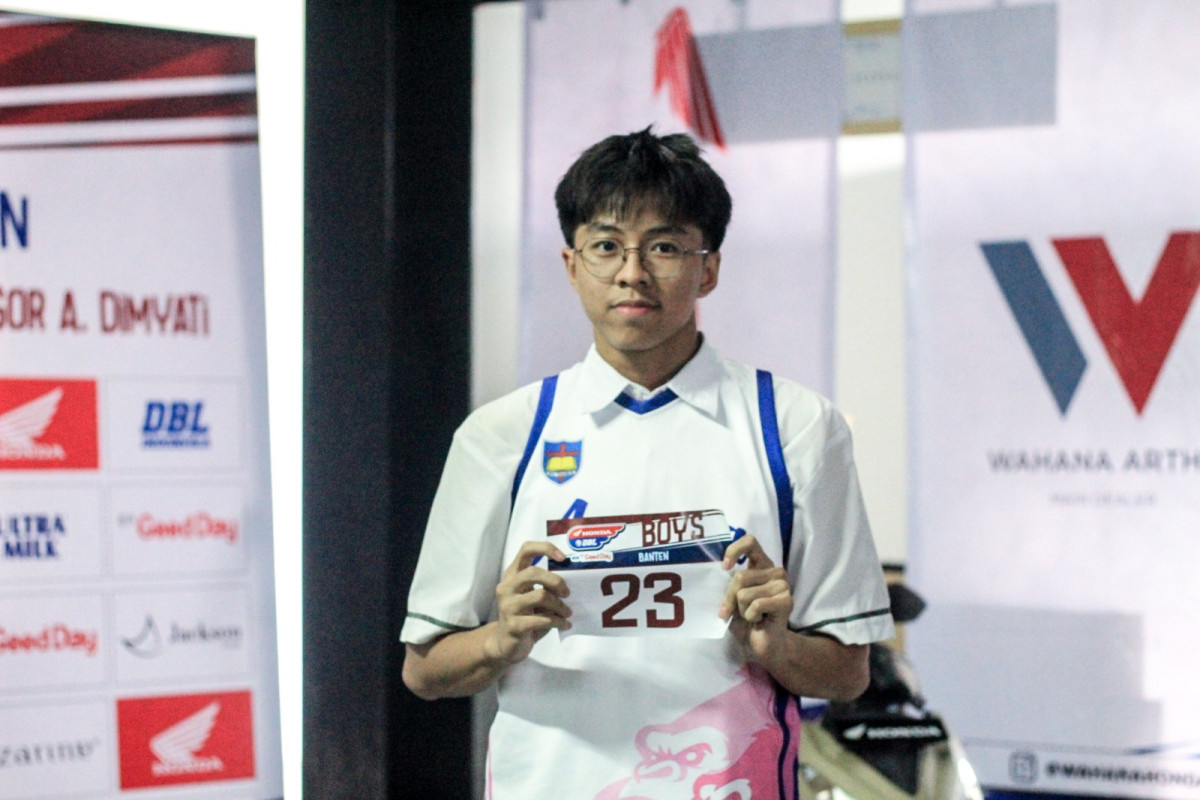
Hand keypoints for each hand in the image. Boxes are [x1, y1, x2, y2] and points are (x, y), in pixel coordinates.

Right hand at [484, 541, 571, 665]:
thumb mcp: (534, 598)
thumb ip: (546, 587)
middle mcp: (507, 587)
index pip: (526, 550)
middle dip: (556, 581)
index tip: (563, 558)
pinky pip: (542, 619)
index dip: (546, 549)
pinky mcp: (513, 625)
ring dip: (560, 605)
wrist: (507, 645)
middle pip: (534, 572)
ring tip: (568, 613)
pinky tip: (565, 624)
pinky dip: (558, 621)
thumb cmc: (525, 617)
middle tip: (567, 593)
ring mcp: (507, 606)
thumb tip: (569, 583)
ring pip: (540, 595)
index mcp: (513, 575)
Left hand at [718, 534, 790, 661]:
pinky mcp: (786, 600)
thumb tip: (720, 570)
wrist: (763, 645)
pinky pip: (756, 605)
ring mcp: (783, 585)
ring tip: (752, 616)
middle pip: (740, 577)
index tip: (725, 567)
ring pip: (745, 593)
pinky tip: (760, 620)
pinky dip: (751, 616)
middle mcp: (775, 572)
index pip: (750, 542)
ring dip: (742, 610)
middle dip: (730, 598)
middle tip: (733, 612)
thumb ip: (730, 583)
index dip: (734, 550)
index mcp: (762, 565)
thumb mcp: (733, 598)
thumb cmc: (747, 620)